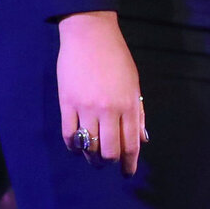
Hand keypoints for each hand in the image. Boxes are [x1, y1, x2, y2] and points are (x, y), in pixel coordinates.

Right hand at [57, 11, 145, 174]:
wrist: (90, 35)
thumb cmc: (116, 58)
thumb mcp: (134, 84)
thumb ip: (138, 112)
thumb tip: (142, 139)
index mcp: (129, 105)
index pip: (131, 144)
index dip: (129, 163)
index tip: (127, 173)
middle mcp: (109, 110)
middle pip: (109, 150)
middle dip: (109, 162)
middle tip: (107, 163)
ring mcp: (86, 108)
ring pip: (89, 146)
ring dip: (91, 157)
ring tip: (91, 158)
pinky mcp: (67, 103)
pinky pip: (69, 134)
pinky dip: (73, 146)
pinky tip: (75, 147)